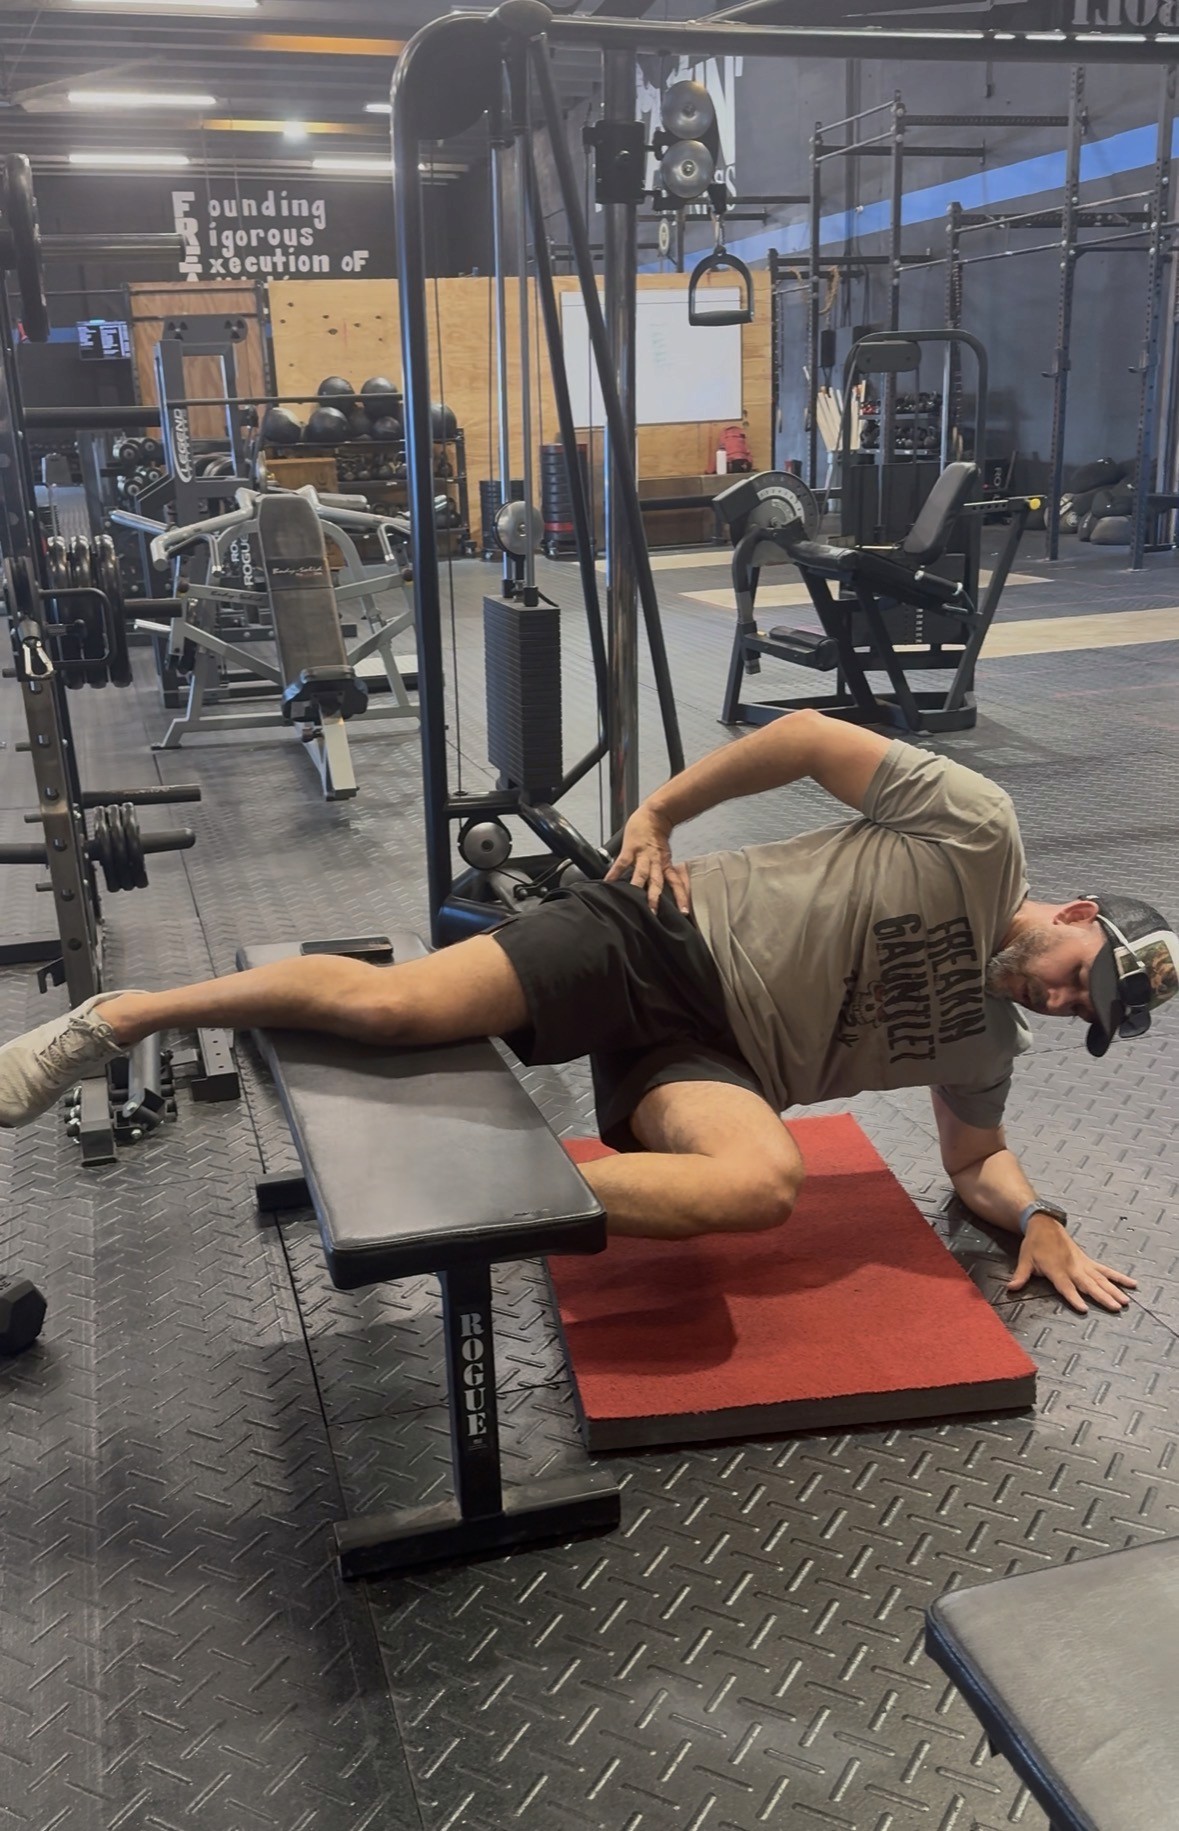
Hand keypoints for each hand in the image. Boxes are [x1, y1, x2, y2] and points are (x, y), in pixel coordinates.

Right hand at [605, 804, 691, 913]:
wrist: (654, 813)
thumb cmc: (657, 834)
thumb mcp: (664, 853)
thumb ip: (662, 868)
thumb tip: (660, 886)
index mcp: (665, 863)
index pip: (676, 882)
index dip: (680, 896)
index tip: (683, 912)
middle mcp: (655, 861)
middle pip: (657, 882)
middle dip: (655, 897)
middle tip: (653, 913)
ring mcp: (643, 855)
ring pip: (641, 874)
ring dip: (638, 887)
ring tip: (633, 900)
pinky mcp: (630, 849)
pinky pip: (621, 863)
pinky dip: (615, 873)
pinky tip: (608, 882)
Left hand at [1007, 1215, 1136, 1314]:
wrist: (1044, 1225)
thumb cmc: (1034, 1245)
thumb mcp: (1025, 1260)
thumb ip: (1020, 1276)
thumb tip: (1010, 1288)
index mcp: (1056, 1270)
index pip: (1066, 1287)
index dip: (1074, 1297)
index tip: (1084, 1307)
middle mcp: (1073, 1268)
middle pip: (1089, 1285)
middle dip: (1102, 1297)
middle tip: (1115, 1307)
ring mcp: (1083, 1264)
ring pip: (1101, 1279)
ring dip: (1114, 1290)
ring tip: (1125, 1302)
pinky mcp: (1089, 1261)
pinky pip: (1106, 1270)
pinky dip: (1118, 1277)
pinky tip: (1131, 1284)